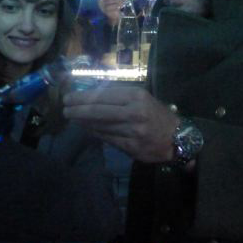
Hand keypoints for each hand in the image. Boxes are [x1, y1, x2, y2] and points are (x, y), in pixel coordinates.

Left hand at [63, 85, 178, 162]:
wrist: (178, 138)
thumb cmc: (157, 114)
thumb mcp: (142, 98)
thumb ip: (120, 97)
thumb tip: (91, 97)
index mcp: (136, 97)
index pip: (104, 95)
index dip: (84, 97)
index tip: (69, 97)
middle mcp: (134, 113)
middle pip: (99, 111)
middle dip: (78, 110)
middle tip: (64, 108)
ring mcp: (133, 131)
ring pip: (101, 126)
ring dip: (84, 122)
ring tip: (72, 118)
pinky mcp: (132, 147)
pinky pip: (108, 139)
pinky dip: (95, 133)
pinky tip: (87, 129)